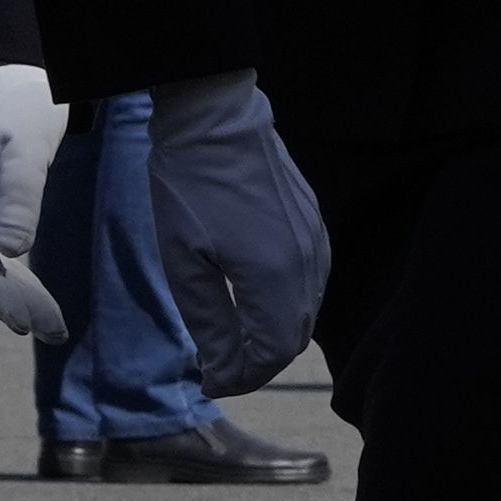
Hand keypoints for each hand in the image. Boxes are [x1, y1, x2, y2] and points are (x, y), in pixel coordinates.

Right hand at [0, 65, 74, 344]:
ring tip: (53, 330)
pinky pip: (3, 253)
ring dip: (17, 297)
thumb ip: (19, 192)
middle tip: (46, 329)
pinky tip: (40, 309)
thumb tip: (15, 252)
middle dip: (6, 299)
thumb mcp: (24, 141)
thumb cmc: (21, 99)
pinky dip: (22, 280)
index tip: (16, 314)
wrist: (23, 73)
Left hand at [146, 75, 332, 396]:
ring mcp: (317, 241)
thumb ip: (210, 323)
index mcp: (275, 277)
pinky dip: (284, 305)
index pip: (270, 353)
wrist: (216, 119)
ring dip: (271, 335)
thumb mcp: (183, 263)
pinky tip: (253, 301)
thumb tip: (221, 371)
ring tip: (230, 339)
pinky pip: (310, 282)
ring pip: (305, 312)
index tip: (208, 381)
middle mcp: (307, 263)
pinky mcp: (315, 224)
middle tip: (216, 367)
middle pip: (293, 338)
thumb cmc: (189, 188)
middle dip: (256, 361)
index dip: (241, 377)